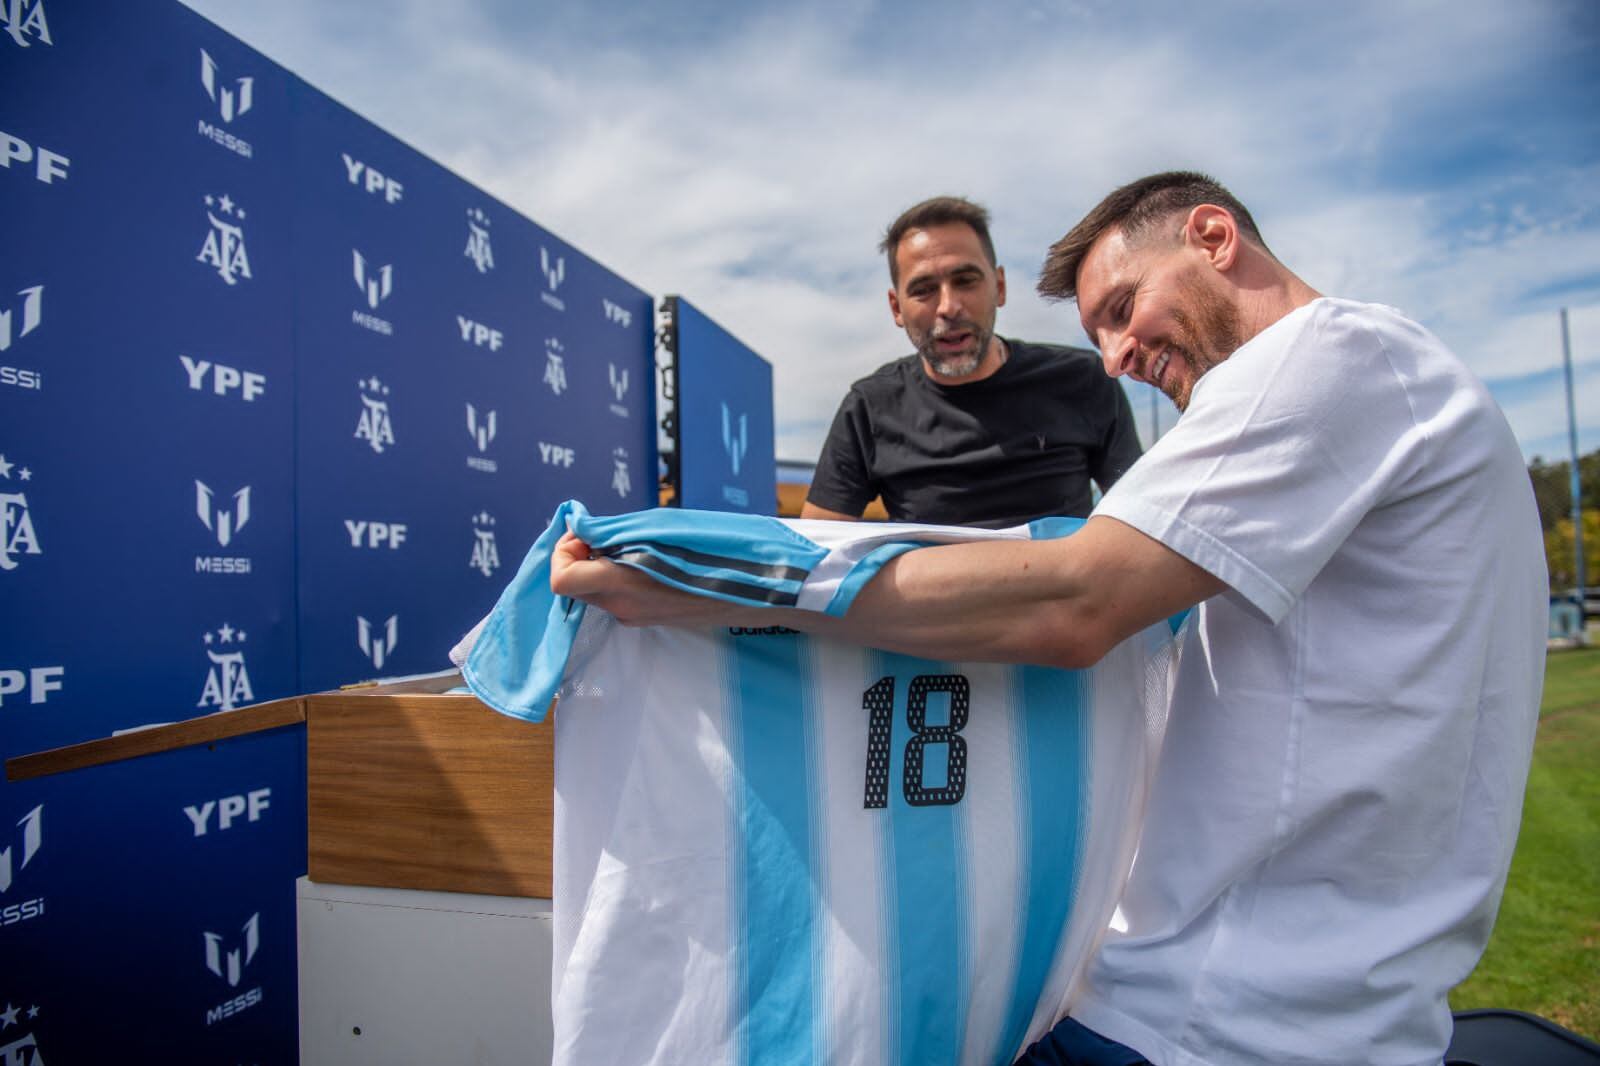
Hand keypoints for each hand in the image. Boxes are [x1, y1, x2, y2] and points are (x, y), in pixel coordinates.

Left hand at [550, 532, 742, 627]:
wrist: (762, 585)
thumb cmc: (715, 548)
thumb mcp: (659, 526)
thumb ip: (612, 530)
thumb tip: (580, 529)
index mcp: (621, 585)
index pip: (561, 579)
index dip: (565, 550)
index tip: (588, 531)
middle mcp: (624, 609)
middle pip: (577, 585)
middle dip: (583, 554)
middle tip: (609, 531)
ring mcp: (640, 618)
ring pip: (599, 591)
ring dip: (604, 563)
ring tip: (637, 540)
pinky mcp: (655, 619)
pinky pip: (622, 596)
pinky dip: (622, 574)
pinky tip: (652, 556)